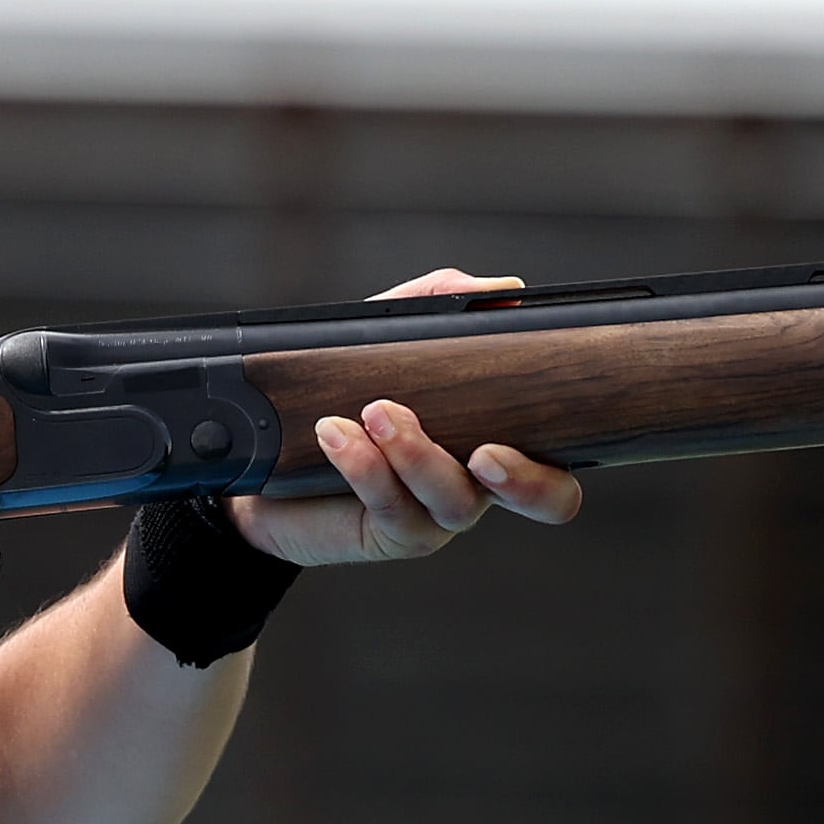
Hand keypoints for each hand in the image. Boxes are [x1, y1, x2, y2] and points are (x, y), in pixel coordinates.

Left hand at [225, 270, 587, 566]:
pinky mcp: (387, 532)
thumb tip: (503, 290)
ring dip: (419, 454)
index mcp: (498, 435)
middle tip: (484, 452)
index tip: (522, 426)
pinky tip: (336, 433)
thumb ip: (440, 303)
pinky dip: (367, 466)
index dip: (559, 456)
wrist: (265, 446)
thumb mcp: (386, 332)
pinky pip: (393, 507)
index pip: (559, 461)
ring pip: (457, 500)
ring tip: (375, 412)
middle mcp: (479, 481)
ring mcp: (435, 513)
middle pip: (546, 501)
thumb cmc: (341, 388)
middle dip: (524, 482)